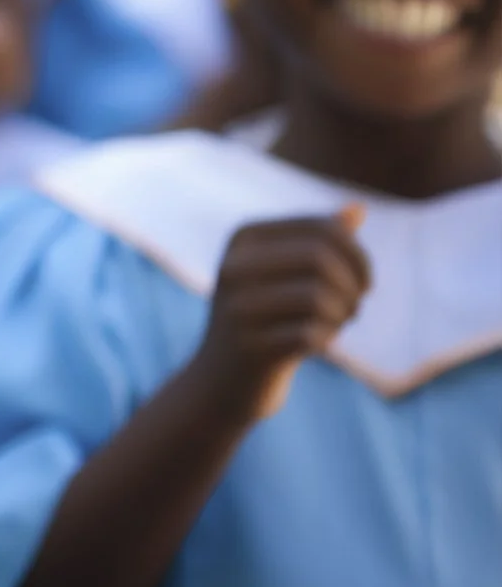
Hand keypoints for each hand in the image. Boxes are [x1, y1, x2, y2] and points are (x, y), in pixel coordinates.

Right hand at [192, 206, 370, 418]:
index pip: (324, 229)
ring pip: (319, 296)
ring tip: (336, 325)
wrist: (222, 379)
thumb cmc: (265, 318)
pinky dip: (326, 340)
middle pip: (321, 258)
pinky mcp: (248, 345)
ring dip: (342, 314)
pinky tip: (317, 346)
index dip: (358, 256)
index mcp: (244, 238)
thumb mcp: (286, 273)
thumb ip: (319, 241)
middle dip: (352, 285)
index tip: (363, 284)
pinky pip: (312, 334)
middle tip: (354, 307)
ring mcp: (237, 307)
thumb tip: (357, 207)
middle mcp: (233, 266)